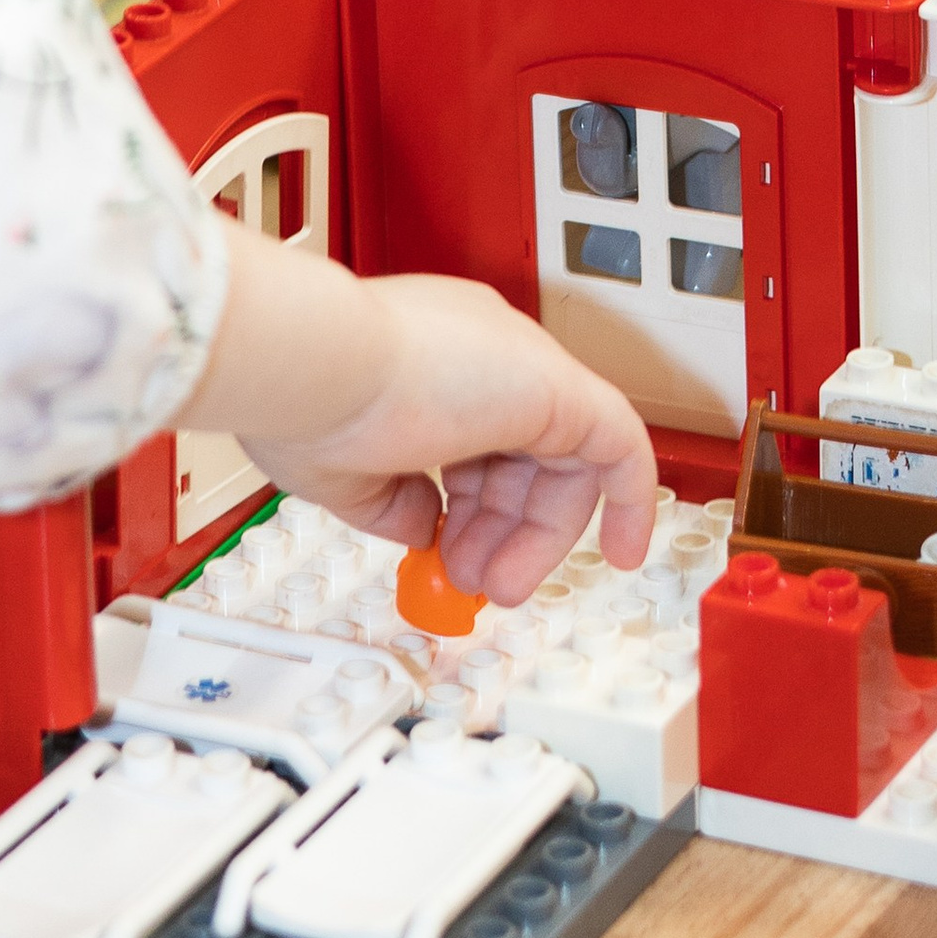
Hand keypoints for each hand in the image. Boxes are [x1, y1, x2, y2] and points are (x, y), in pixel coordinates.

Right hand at [185, 234, 656, 608]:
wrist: (312, 361)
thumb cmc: (306, 401)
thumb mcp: (348, 471)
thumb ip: (398, 502)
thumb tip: (431, 529)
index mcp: (431, 356)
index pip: (475, 438)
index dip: (468, 506)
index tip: (447, 552)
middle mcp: (482, 352)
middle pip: (524, 454)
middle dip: (503, 529)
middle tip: (477, 581)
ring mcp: (520, 366)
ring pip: (563, 459)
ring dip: (539, 535)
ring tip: (501, 585)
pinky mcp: (556, 385)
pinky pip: (619, 444)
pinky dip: (629, 498)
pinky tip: (624, 550)